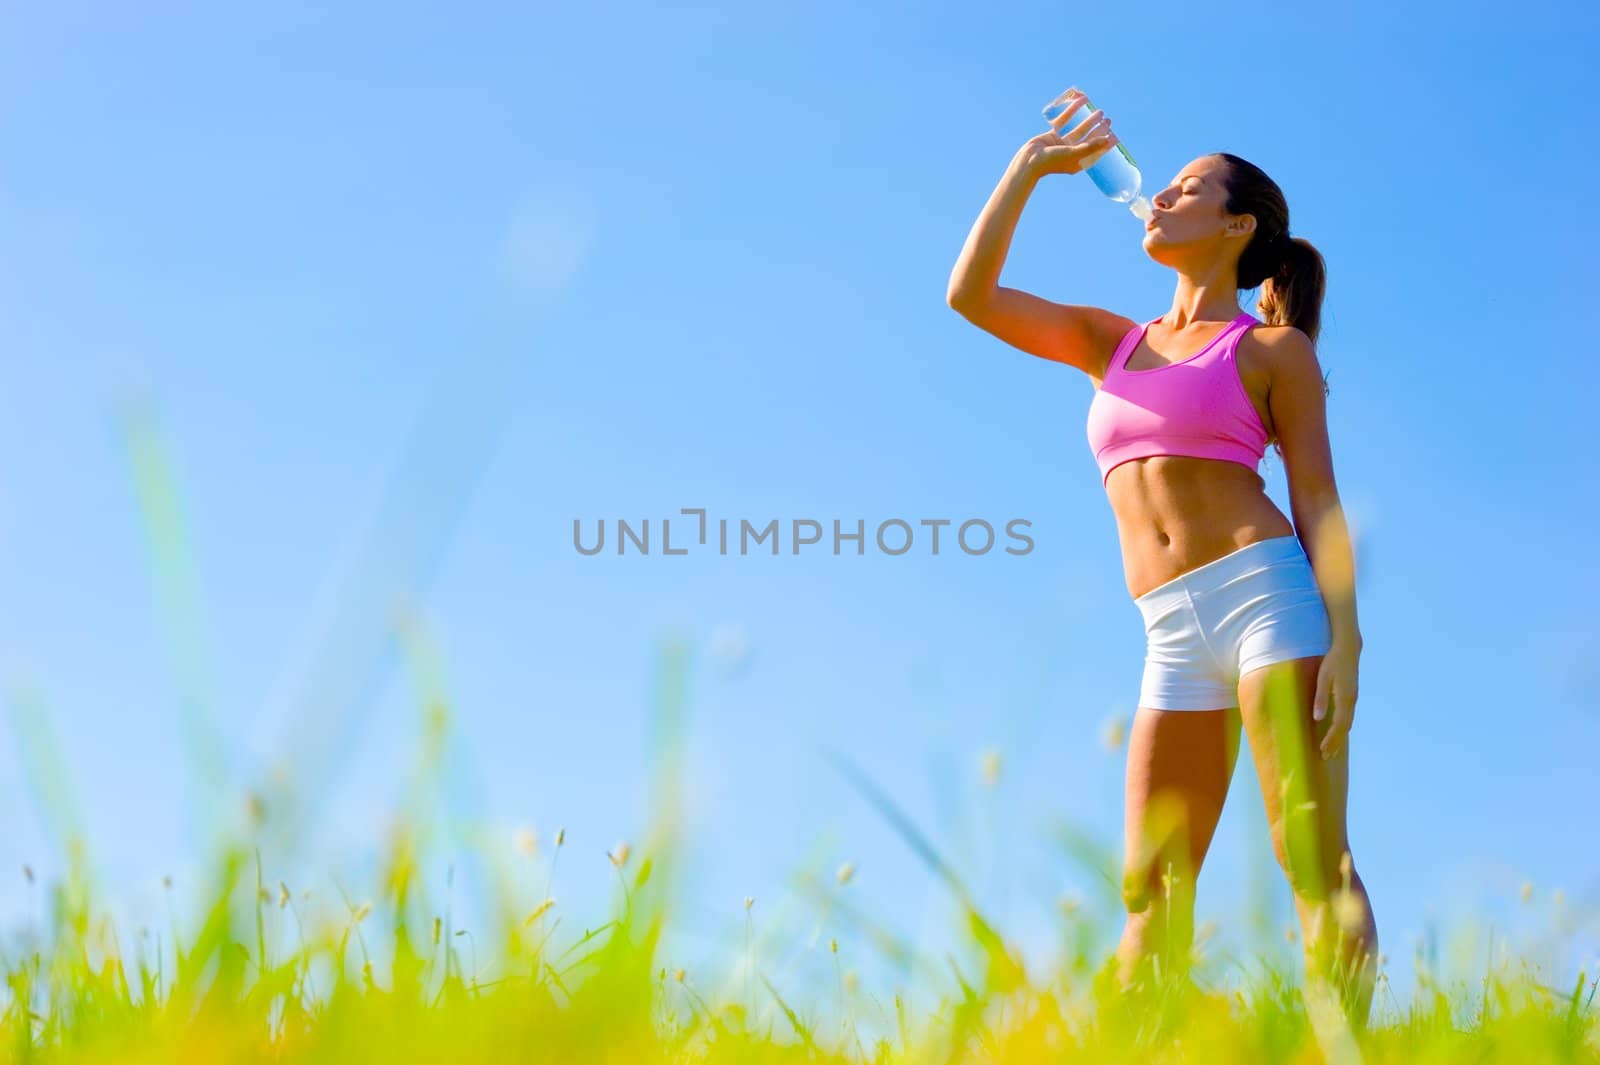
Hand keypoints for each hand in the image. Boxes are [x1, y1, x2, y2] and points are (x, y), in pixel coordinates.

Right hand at [1017, 89, 1117, 177]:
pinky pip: (1065, 122)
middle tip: (1107, 119)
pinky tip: (1080, 102)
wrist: (1028, 161)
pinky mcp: (1052, 136)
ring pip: (1078, 129)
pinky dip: (1072, 112)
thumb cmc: (1051, 161)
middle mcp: (1071, 153)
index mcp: (1078, 162)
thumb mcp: (1073, 154)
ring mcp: (1062, 144)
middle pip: (1088, 138)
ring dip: (1089, 120)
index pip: (1095, 151)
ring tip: (1099, 111)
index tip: (1115, 135)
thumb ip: (1090, 147)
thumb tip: (1108, 140)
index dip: (1105, 144)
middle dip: (1098, 128)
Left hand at [1313, 637, 1360, 758]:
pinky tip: (1337, 733)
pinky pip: (1347, 718)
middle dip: (1335, 743)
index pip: (1339, 725)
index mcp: (1345, 698)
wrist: (1349, 649)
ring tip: (1331, 751)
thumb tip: (1317, 718)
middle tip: (1325, 757)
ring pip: (1347, 724)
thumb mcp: (1323, 678)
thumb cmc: (1333, 661)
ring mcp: (1353, 699)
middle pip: (1344, 728)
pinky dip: (1342, 729)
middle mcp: (1351, 701)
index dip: (1331, 739)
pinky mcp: (1351, 697)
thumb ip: (1321, 698)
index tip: (1323, 750)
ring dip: (1339, 738)